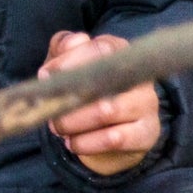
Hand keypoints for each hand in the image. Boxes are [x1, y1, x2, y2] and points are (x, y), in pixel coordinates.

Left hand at [40, 31, 161, 176]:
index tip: (44, 76)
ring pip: (106, 111)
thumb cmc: (82, 90)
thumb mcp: (67, 64)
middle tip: (49, 111)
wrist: (103, 132)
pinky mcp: (147, 132)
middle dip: (67, 100)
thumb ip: (61, 50)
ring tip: (58, 128)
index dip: (69, 62)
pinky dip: (86, 143)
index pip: (100, 50)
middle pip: (102, 84)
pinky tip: (73, 143)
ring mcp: (147, 104)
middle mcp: (139, 76)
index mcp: (120, 51)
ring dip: (73, 123)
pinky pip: (114, 138)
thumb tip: (58, 61)